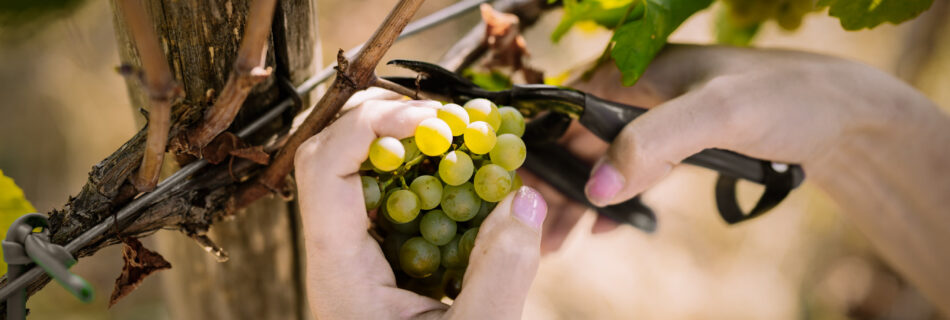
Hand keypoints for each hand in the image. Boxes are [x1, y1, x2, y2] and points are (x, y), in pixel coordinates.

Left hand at [294, 99, 547, 318]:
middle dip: (392, 124)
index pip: (325, 168)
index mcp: (339, 272)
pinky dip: (431, 180)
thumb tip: (525, 198)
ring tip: (467, 143)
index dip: (373, 125)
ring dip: (414, 149)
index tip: (435, 120)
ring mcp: (356, 258)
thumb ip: (502, 272)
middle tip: (453, 123)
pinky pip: (396, 204)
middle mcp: (337, 256)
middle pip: (334, 155)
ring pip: (364, 175)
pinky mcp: (382, 265)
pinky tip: (470, 184)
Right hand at [567, 44, 949, 313]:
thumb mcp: (718, 114)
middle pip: (580, 140)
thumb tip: (600, 187)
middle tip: (538, 234)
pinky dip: (616, 199)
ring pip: (605, 160)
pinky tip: (604, 227)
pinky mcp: (679, 142)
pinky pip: (634, 171)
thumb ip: (654, 144)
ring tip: (558, 241)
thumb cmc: (784, 99)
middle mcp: (640, 91)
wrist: (843, 116)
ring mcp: (659, 118)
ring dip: (581, 200)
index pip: (569, 111)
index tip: (522, 193)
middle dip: (557, 187)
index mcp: (636, 70)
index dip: (542, 152)